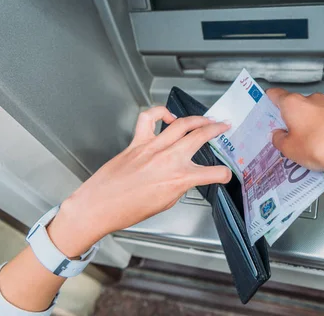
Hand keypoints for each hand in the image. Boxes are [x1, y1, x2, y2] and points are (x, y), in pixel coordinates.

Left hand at [47, 107, 231, 256]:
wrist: (99, 207)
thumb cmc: (127, 210)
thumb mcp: (165, 203)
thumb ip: (179, 186)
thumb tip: (184, 177)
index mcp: (179, 179)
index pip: (213, 173)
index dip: (223, 174)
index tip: (224, 174)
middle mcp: (168, 160)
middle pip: (200, 136)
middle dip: (217, 129)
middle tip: (223, 126)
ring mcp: (152, 148)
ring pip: (181, 123)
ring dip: (198, 118)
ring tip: (205, 118)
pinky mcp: (137, 142)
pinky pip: (149, 118)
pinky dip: (161, 112)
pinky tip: (168, 116)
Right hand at [267, 88, 323, 180]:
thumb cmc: (321, 147)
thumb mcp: (289, 149)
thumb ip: (279, 140)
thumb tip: (278, 135)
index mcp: (293, 103)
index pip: (275, 94)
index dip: (267, 101)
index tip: (264, 108)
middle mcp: (311, 100)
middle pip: (293, 105)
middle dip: (287, 119)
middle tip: (282, 135)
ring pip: (310, 113)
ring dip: (305, 125)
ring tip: (302, 146)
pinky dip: (320, 131)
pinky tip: (319, 147)